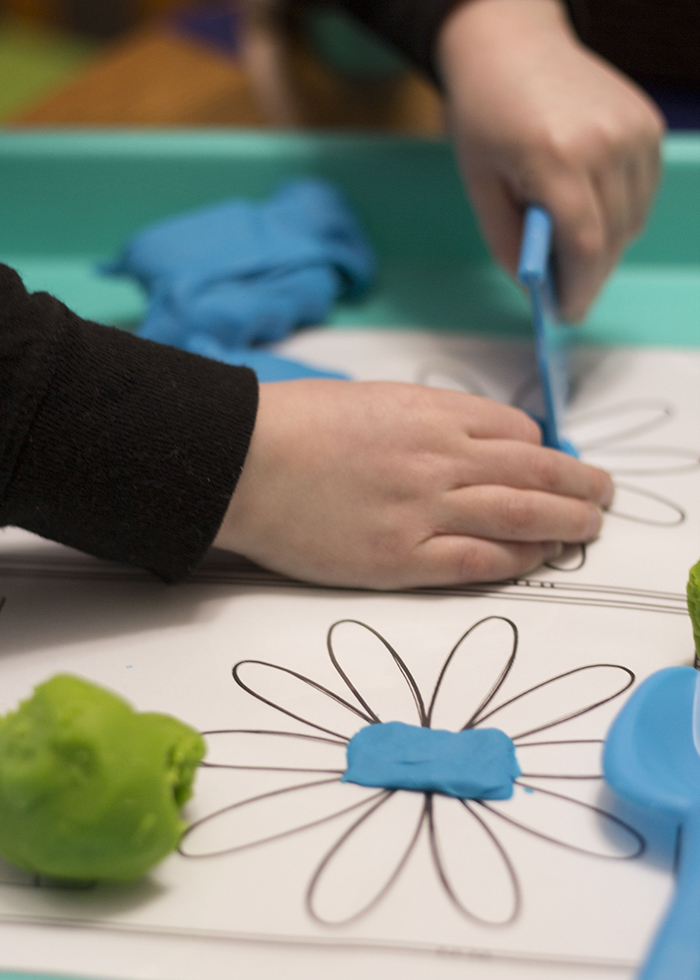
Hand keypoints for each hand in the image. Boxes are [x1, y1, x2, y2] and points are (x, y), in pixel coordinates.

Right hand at [214, 380, 612, 588]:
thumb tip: (461, 441)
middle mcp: (440, 458)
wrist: (241, 461)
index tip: (547, 465)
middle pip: (536, 472)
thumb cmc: (294, 425)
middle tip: (602, 495)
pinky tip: (537, 557)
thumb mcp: (369, 400)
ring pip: (521, 515)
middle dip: (579, 484)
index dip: (541, 451)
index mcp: (431, 412)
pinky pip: (479, 559)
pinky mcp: (400, 557)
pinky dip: (517, 557)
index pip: (515, 432)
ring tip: (590, 529)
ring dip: (567, 522)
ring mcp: (424, 509)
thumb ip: (422, 420)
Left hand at [437, 0, 664, 320]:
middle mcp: (605, 141)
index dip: (578, 289)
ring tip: (571, 247)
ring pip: (633, 220)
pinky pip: (643, 193)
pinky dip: (622, 214)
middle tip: (568, 294)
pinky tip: (591, 211)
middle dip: (589, 276)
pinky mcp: (647, 124)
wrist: (512, 44)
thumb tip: (537, 289)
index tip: (567, 313)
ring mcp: (633, 130)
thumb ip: (507, 243)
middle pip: (613, 238)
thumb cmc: (485, 113)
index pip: (584, 245)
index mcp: (556, 156)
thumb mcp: (478, 185)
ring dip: (606, 246)